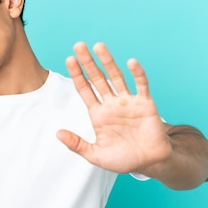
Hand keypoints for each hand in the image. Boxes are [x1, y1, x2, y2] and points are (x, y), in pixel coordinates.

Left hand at [56, 42, 171, 174]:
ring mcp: (128, 102)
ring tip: (99, 46)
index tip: (69, 60)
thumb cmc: (123, 159)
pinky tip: (130, 62)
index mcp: (98, 114)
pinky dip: (137, 73)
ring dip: (108, 62)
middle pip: (97, 78)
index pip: (85, 89)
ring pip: (116, 77)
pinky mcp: (145, 104)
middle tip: (79, 45)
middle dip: (88, 62)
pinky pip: (141, 85)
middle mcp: (112, 104)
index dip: (77, 75)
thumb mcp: (95, 155)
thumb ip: (77, 144)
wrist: (150, 162)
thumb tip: (57, 133)